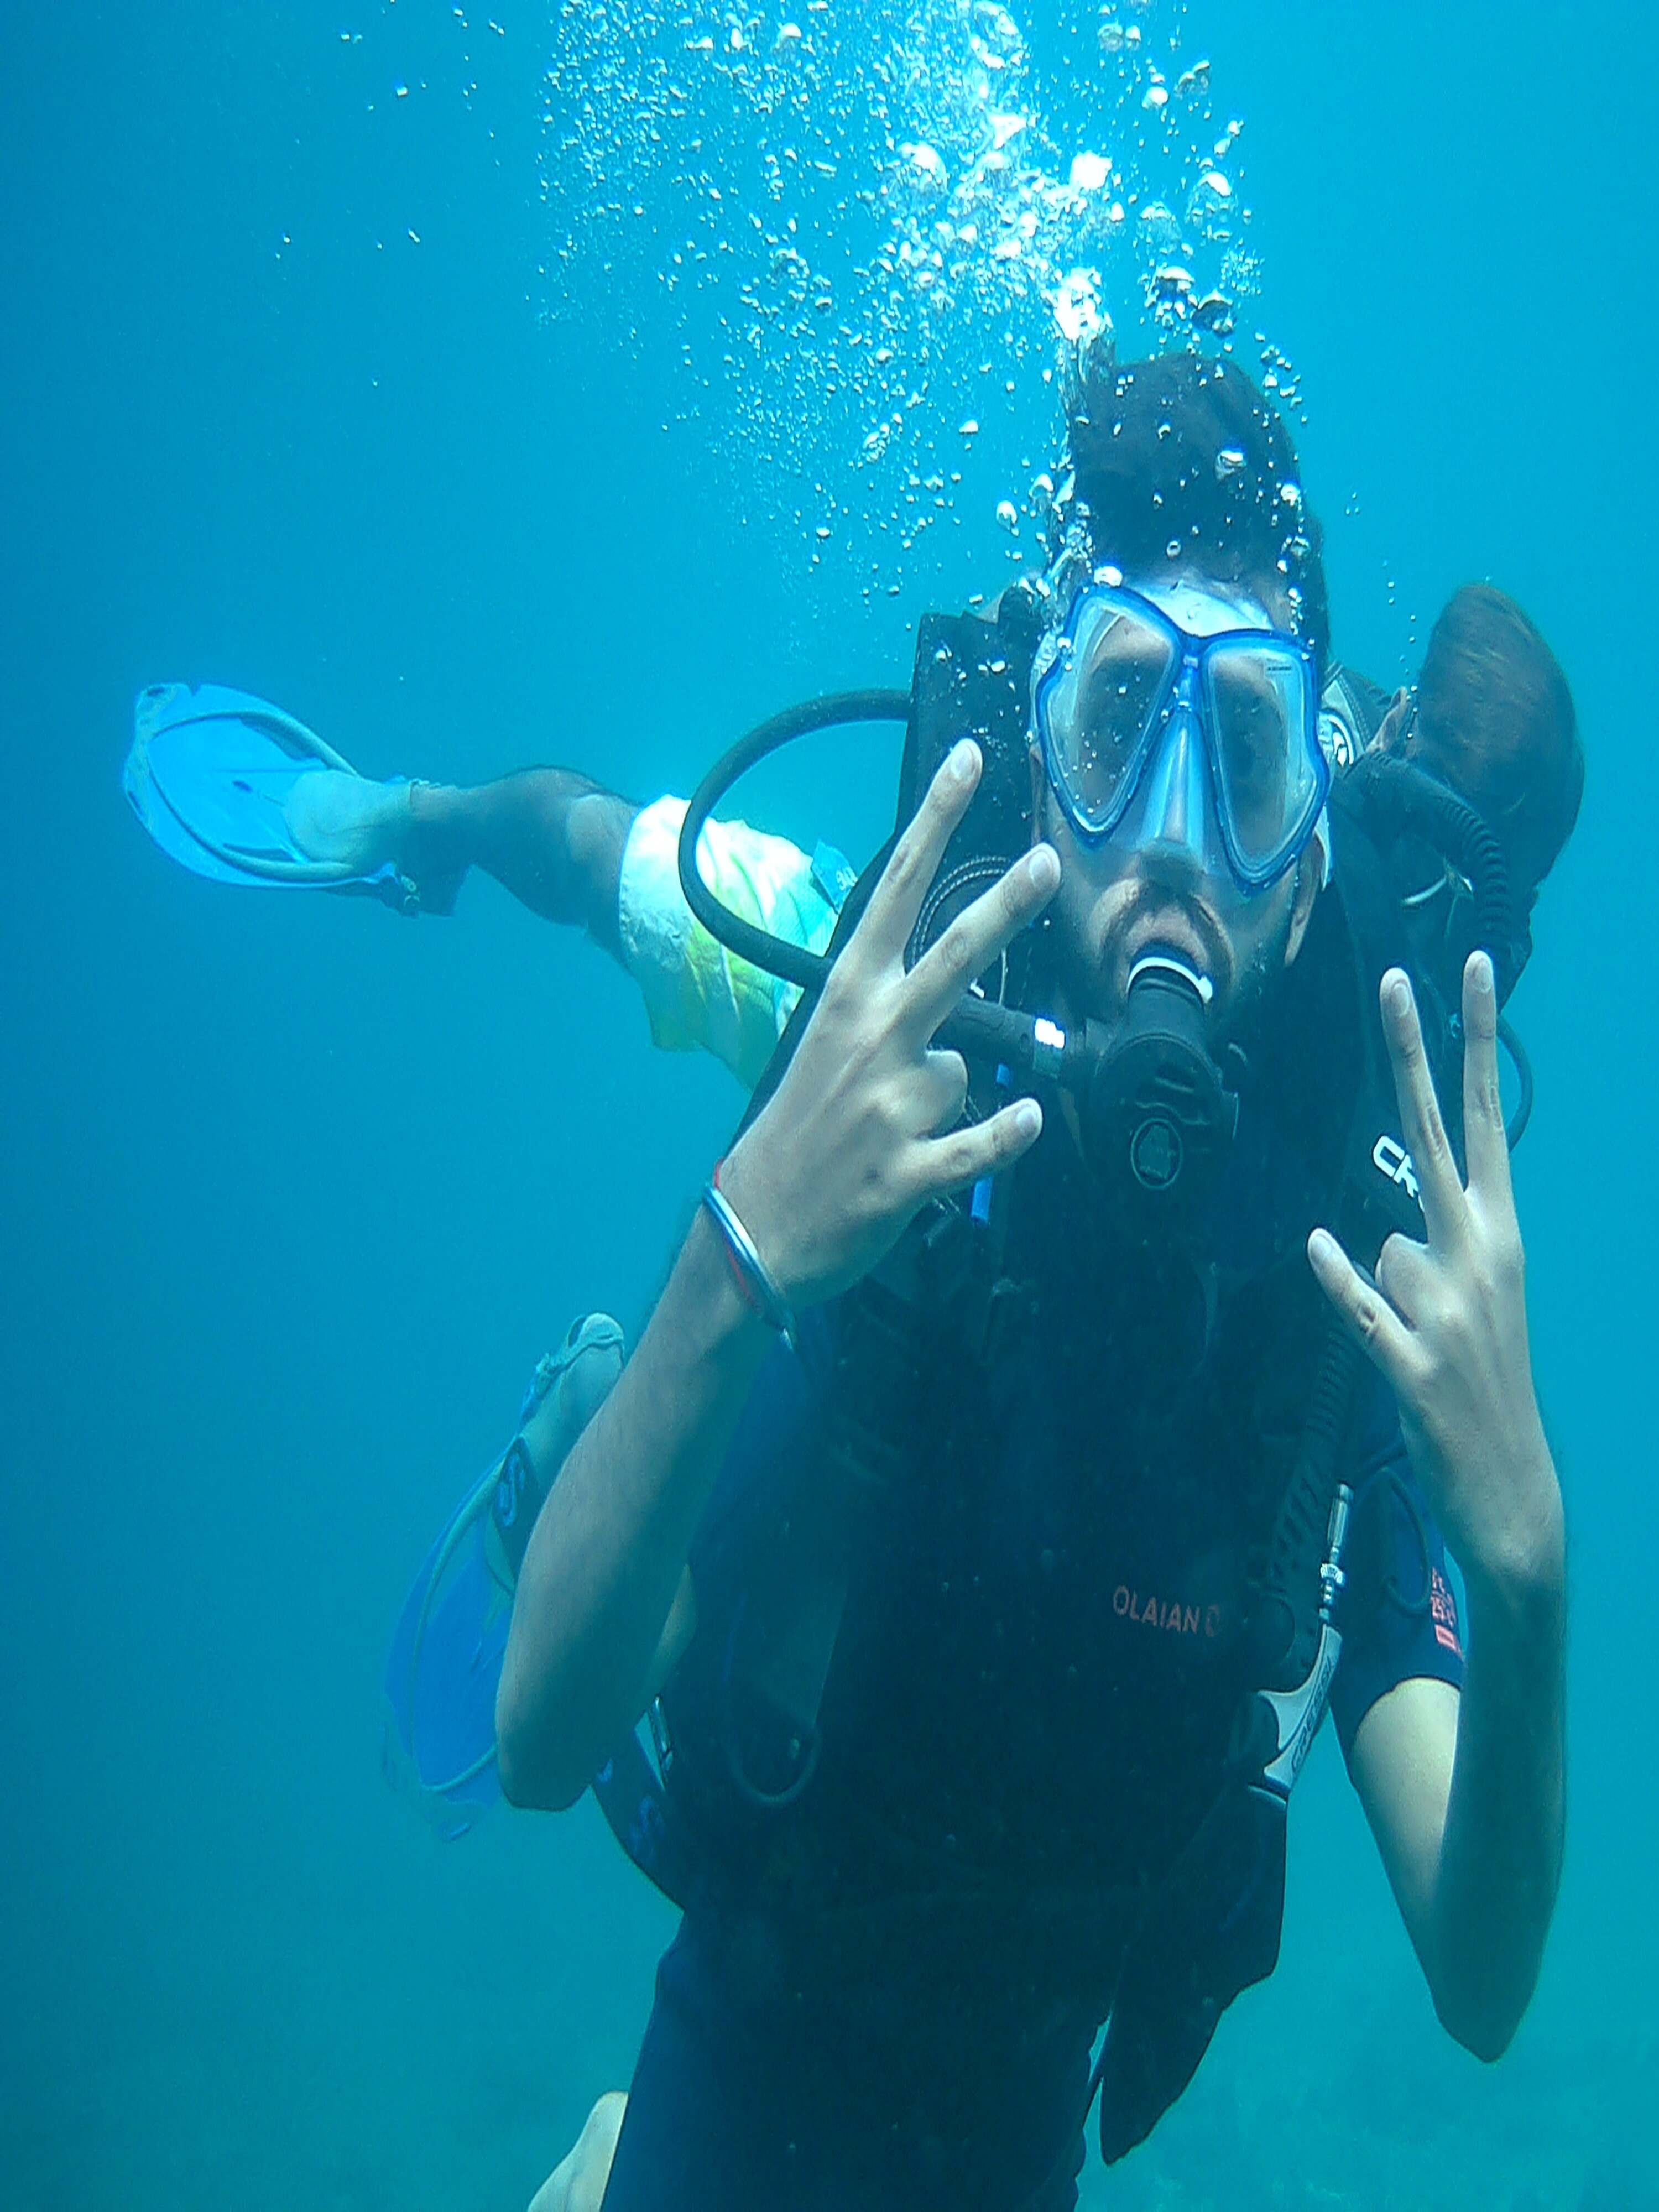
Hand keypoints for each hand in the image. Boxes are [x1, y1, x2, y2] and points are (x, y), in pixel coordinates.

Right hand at [721, 740, 1058, 1308]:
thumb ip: (886, 1019)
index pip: (894, 894)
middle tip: (1045, 862)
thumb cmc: (796, 1132)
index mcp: (845, 1002)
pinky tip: (1024, 1120)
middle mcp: (870, 1041)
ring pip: (962, 1071)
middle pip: (950, 958)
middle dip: (1002, 907)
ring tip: (892, 1131)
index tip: (968, 761)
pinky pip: (980, 1144)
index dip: (933, 824)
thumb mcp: (822, 1052)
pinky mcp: (907, 1171)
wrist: (754, 1229)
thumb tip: (959, 1023)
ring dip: (946, 1097)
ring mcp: (889, 1106)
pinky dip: (1006, 1133)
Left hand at [1307, 954, 1562, 1593]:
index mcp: (1504, 1236)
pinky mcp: (1412, 1361)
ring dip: (1383, 1291)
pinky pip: (1356, 1298)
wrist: (1513, 1485)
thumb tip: (1374, 1233)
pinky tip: (1319, 1248)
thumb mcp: (1482, 1300)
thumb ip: (1436, 1248)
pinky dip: (1336, 1277)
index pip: (1490, 1120)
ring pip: (1381, 1249)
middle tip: (1392, 978)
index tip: (1472, 969)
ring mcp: (1449, 1308)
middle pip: (1438, 1135)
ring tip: (1420, 1343)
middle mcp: (1483, 1257)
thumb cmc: (1487, 1378)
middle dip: (1413, 1054)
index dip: (1477, 1045)